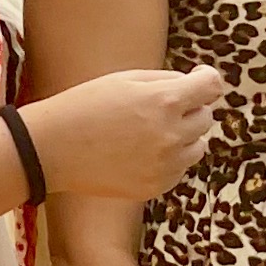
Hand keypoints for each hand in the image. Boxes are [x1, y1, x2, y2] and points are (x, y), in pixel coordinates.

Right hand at [29, 65, 225, 201]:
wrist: (52, 149)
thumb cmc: (85, 106)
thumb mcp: (126, 79)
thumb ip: (167, 80)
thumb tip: (195, 85)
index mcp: (165, 101)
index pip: (212, 86)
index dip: (206, 80)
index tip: (198, 78)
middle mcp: (171, 134)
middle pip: (206, 117)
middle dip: (189, 108)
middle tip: (157, 107)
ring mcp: (166, 164)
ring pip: (198, 146)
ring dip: (183, 136)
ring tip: (147, 131)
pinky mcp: (156, 186)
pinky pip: (179, 169)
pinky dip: (169, 160)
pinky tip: (138, 152)